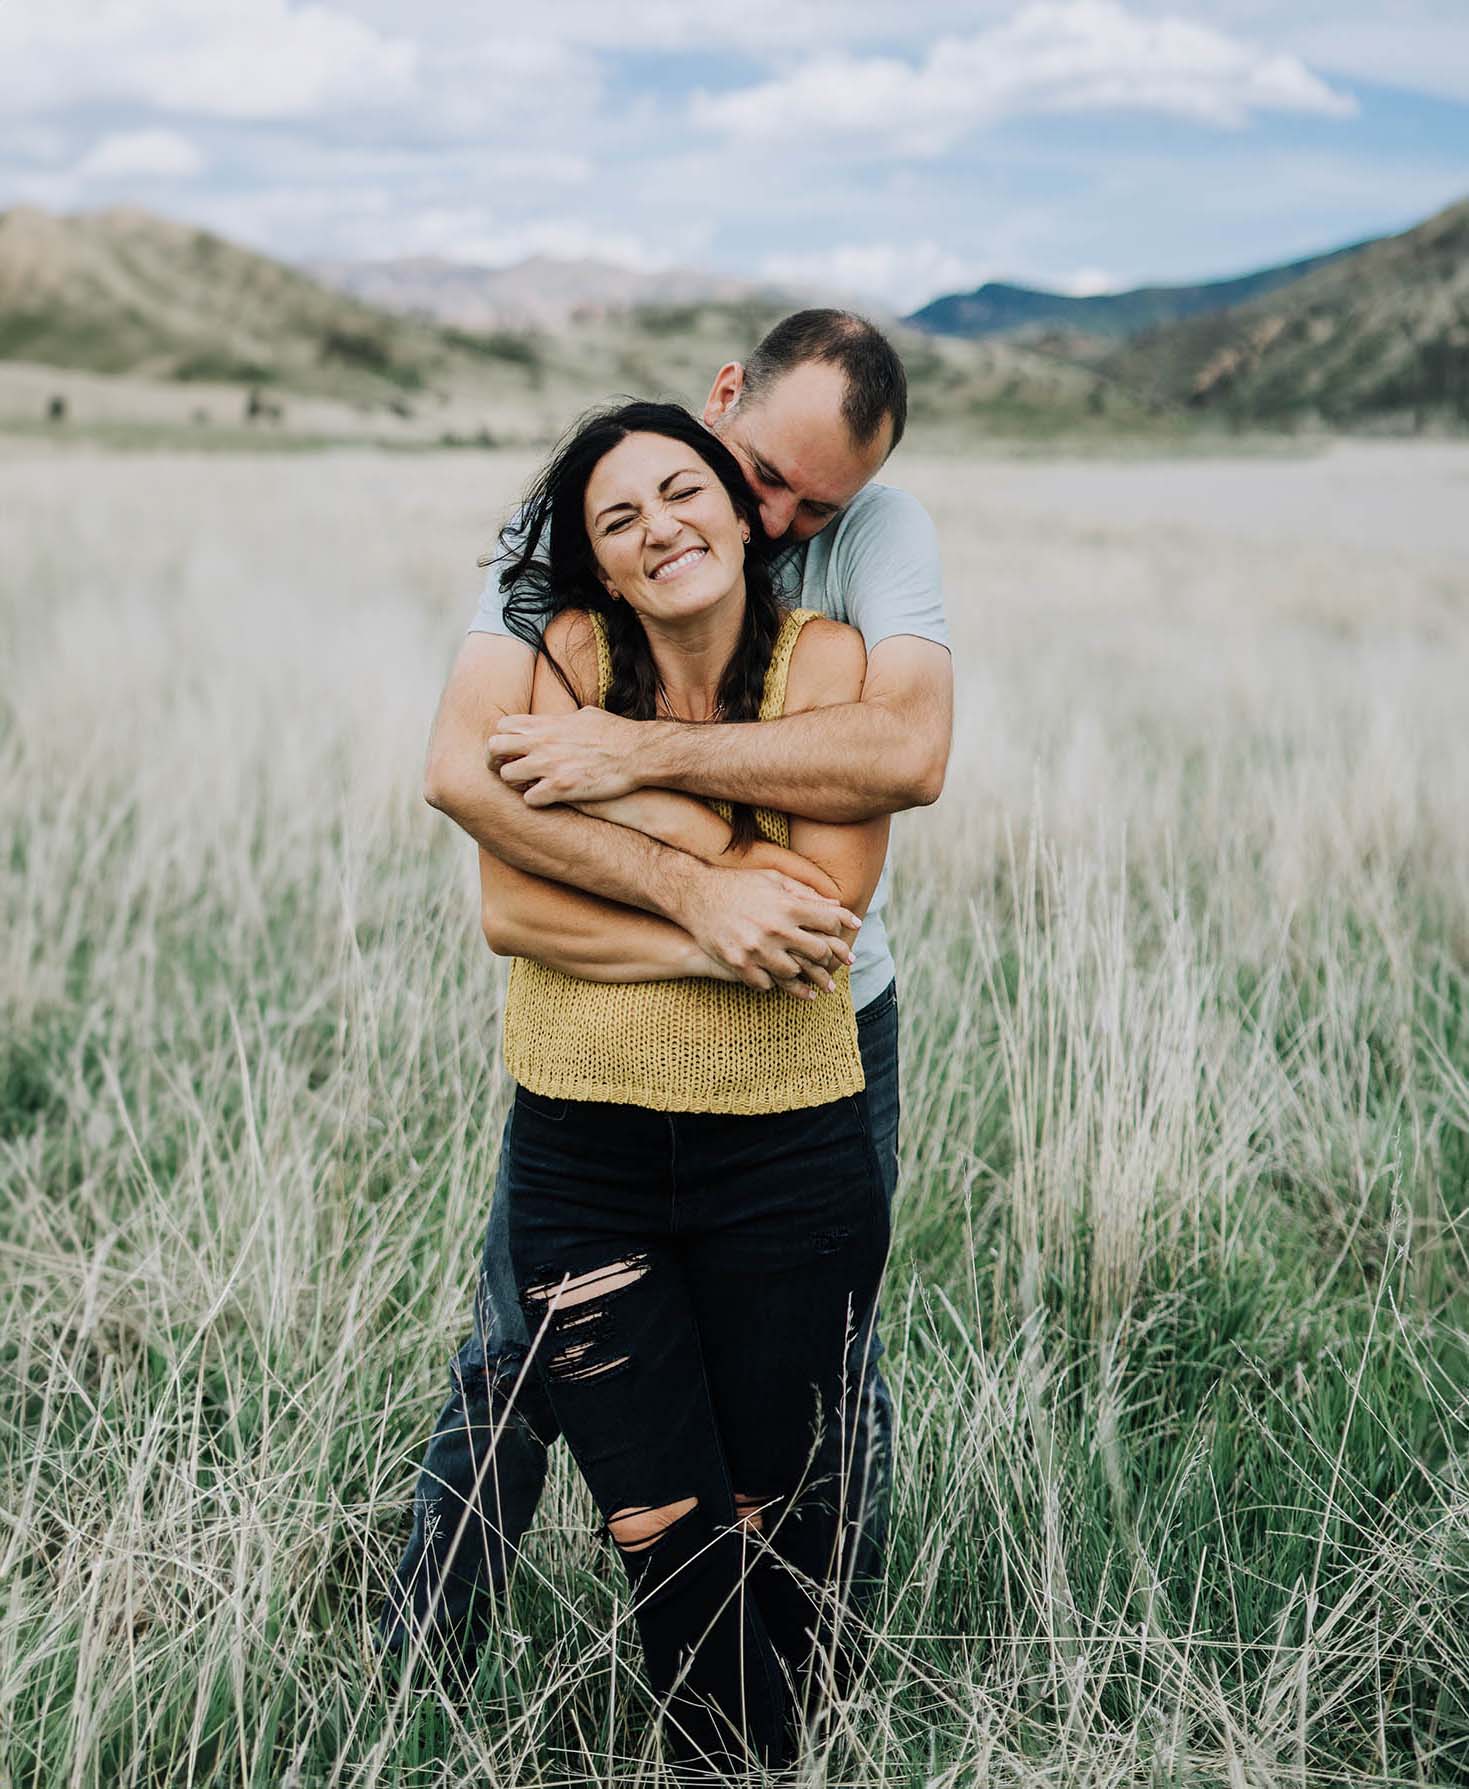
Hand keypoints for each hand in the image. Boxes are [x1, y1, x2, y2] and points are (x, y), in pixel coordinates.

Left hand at [488, 708, 644, 805]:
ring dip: (516, 783)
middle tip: (509, 770)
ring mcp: (549, 765)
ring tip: (531, 786)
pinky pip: (529, 799)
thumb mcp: (585, 715)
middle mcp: (542, 742)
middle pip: (493, 749)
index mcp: (547, 724)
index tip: (513, 750)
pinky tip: (548, 799)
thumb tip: (559, 719)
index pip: (503, 726)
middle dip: (496, 761)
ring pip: (507, 776)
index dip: (504, 739)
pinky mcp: (561, 788)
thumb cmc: (616, 732)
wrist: (638, 752)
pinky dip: (536, 801)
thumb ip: (563, 719)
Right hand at [671, 862, 860, 995]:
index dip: (844, 929)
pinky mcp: (739, 964)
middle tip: (834, 967)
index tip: (850, 938)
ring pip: (793, 973)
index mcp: (787, 906)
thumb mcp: (773, 879)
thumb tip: (837, 905)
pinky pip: (765, 984)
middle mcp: (775, 929)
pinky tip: (779, 984)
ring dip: (802, 977)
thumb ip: (806, 893)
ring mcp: (757, 950)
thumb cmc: (738, 884)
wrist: (695, 895)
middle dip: (829, 959)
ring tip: (813, 985)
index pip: (829, 922)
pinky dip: (773, 984)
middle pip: (818, 952)